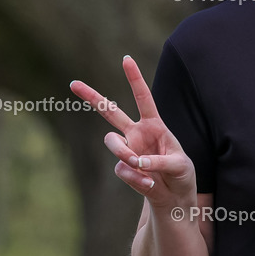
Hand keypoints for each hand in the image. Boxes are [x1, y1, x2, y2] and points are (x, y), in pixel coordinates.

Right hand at [70, 55, 195, 209]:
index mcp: (154, 125)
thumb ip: (160, 161)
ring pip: (113, 144)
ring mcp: (128, 150)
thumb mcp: (180, 165)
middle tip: (73, 84)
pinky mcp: (124, 168)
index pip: (143, 98)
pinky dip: (136, 178)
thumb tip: (137, 161)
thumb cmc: (181, 174)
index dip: (134, 79)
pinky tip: (149, 183)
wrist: (174, 197)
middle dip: (92, 97)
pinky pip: (123, 169)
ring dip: (124, 153)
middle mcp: (137, 134)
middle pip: (110, 113)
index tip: (125, 58)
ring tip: (140, 164)